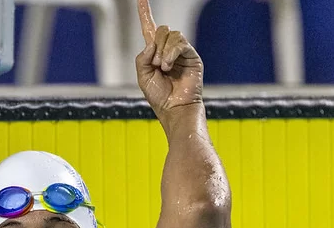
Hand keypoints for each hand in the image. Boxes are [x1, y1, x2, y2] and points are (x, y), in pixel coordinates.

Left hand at [135, 0, 203, 124]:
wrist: (174, 107)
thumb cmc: (159, 96)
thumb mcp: (143, 77)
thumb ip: (142, 58)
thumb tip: (151, 44)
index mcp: (154, 53)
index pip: (149, 29)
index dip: (145, 13)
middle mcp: (168, 49)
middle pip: (161, 30)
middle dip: (155, 45)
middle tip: (156, 64)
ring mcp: (181, 52)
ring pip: (171, 35)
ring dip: (163, 52)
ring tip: (164, 68)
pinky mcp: (191, 55)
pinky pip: (180, 43)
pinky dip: (171, 53)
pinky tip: (168, 66)